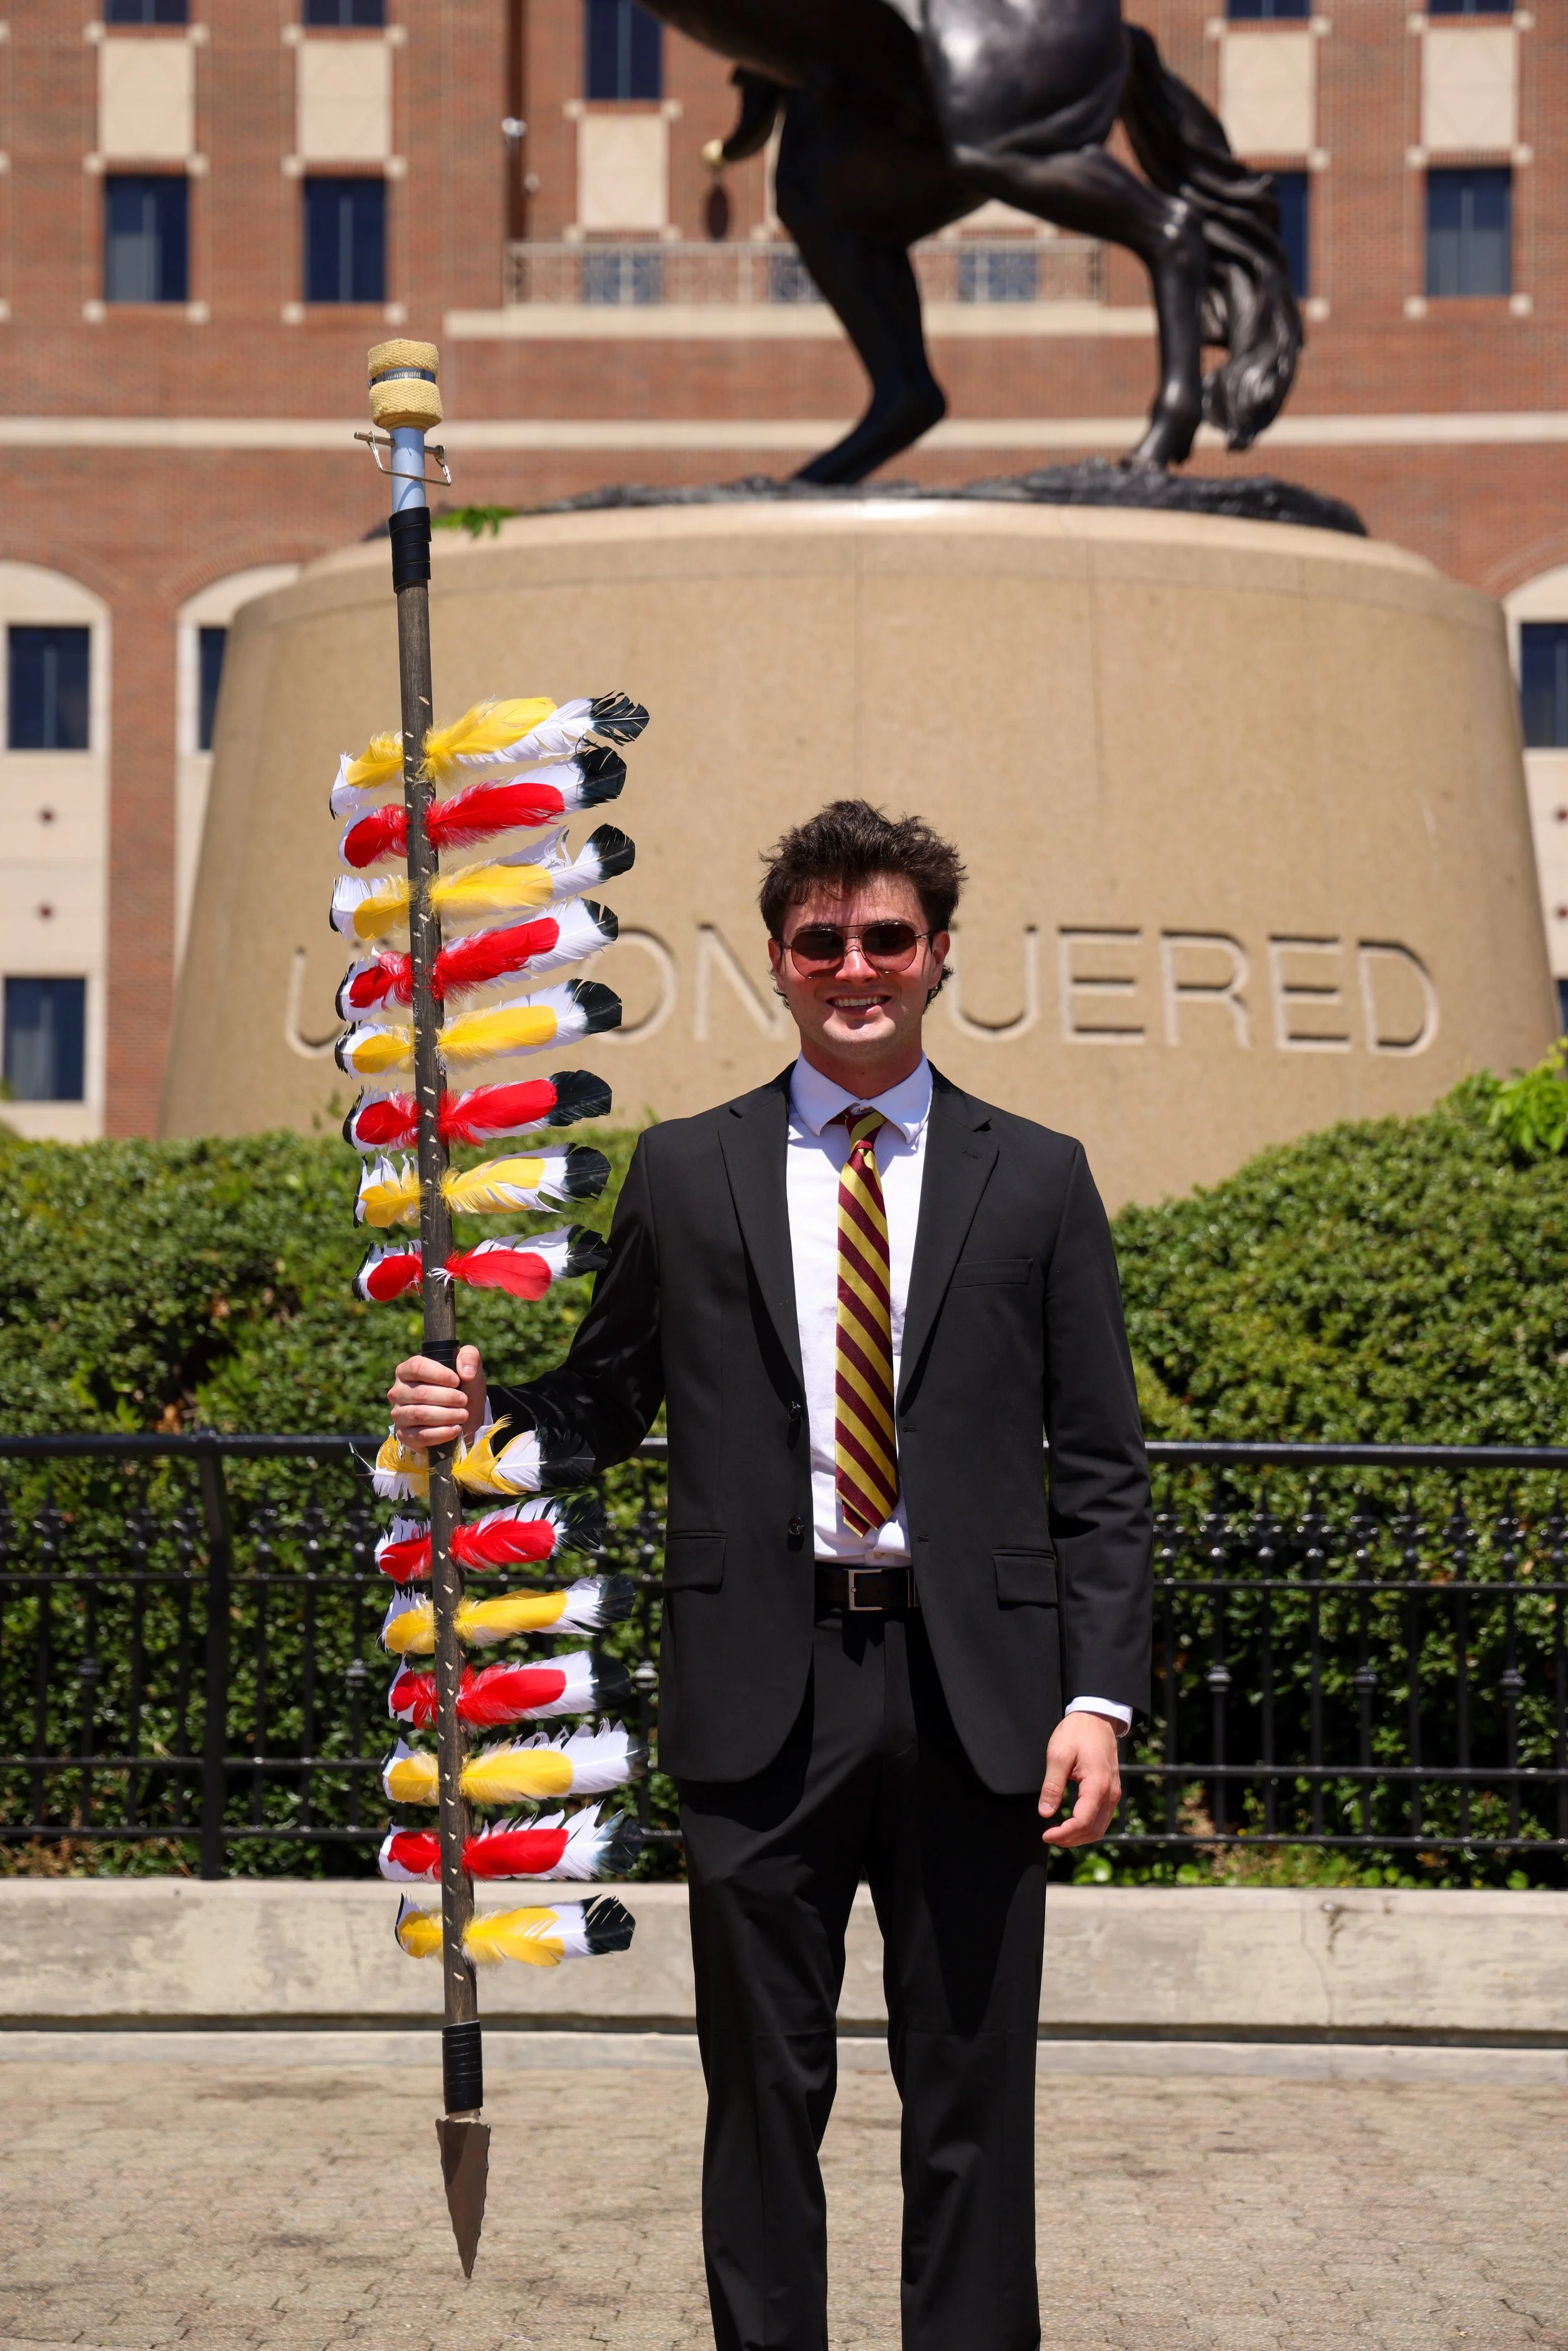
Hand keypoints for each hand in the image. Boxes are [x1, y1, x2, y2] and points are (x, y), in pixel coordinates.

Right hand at [388, 1345, 487, 1448]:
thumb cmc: (462, 1389)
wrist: (465, 1417)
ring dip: (446, 1415)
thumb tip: (465, 1373)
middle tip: (464, 1401)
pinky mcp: (405, 1435)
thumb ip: (469, 1357)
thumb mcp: (469, 1368)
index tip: (456, 1381)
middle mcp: (398, 1392)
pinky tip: (455, 1429)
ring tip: (463, 1415)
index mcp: (407, 1371)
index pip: (416, 1367)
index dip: (438, 1374)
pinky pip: (420, 1435)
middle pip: (420, 1393)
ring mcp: (399, 1414)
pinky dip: (441, 1433)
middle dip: (448, 1397)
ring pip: (420, 1414)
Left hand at [1038, 1712, 1121, 1847]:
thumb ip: (1052, 1786)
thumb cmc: (1077, 1733)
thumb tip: (1045, 1813)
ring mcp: (1114, 1793)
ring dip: (1080, 1836)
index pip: (1082, 1822)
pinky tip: (1073, 1824)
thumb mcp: (1058, 1755)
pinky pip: (1103, 1818)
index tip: (1046, 1835)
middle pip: (1093, 1831)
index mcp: (1097, 1785)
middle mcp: (1110, 1793)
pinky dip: (1088, 1827)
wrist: (1097, 1717)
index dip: (1063, 1834)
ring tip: (1059, 1834)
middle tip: (1050, 1837)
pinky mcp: (1112, 1791)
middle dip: (1071, 1839)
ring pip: (1100, 1828)